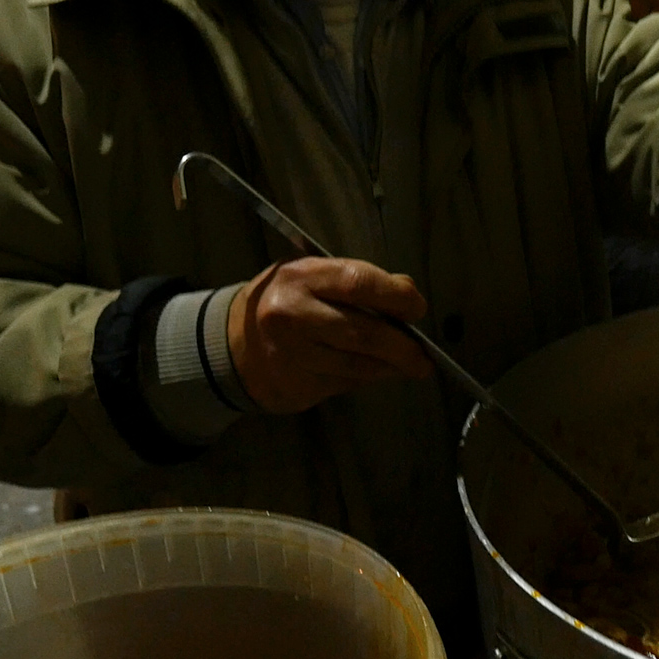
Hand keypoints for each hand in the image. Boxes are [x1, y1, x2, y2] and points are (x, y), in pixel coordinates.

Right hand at [228, 257, 434, 413]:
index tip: (417, 309)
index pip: (360, 282)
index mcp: (302, 276)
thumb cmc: (289, 302)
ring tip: (409, 366)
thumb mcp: (315, 276)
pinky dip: (368, 378)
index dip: (398, 297)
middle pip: (365, 332)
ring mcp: (292, 352)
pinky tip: (377, 372)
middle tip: (423, 356)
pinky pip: (345, 382)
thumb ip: (357, 281)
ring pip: (358, 364)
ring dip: (390, 367)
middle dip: (403, 346)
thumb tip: (407, 295)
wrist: (234, 343)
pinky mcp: (295, 383)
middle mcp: (293, 313)